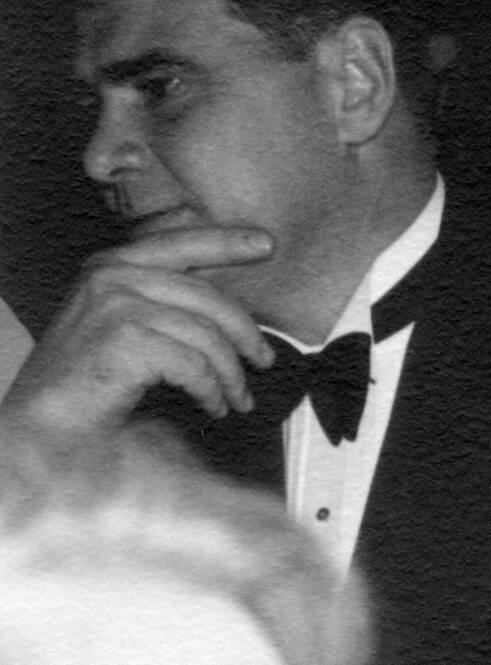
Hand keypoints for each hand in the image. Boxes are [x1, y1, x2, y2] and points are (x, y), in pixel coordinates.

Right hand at [3, 224, 276, 429]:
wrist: (48, 421)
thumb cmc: (90, 378)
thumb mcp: (124, 323)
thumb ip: (164, 301)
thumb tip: (227, 305)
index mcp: (111, 265)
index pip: (180, 243)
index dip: (227, 243)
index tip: (267, 244)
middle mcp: (111, 277)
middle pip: (209, 298)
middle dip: (246, 334)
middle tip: (264, 362)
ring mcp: (115, 305)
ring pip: (207, 336)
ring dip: (231, 374)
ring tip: (236, 398)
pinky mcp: (123, 340)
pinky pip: (194, 364)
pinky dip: (211, 390)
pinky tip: (212, 405)